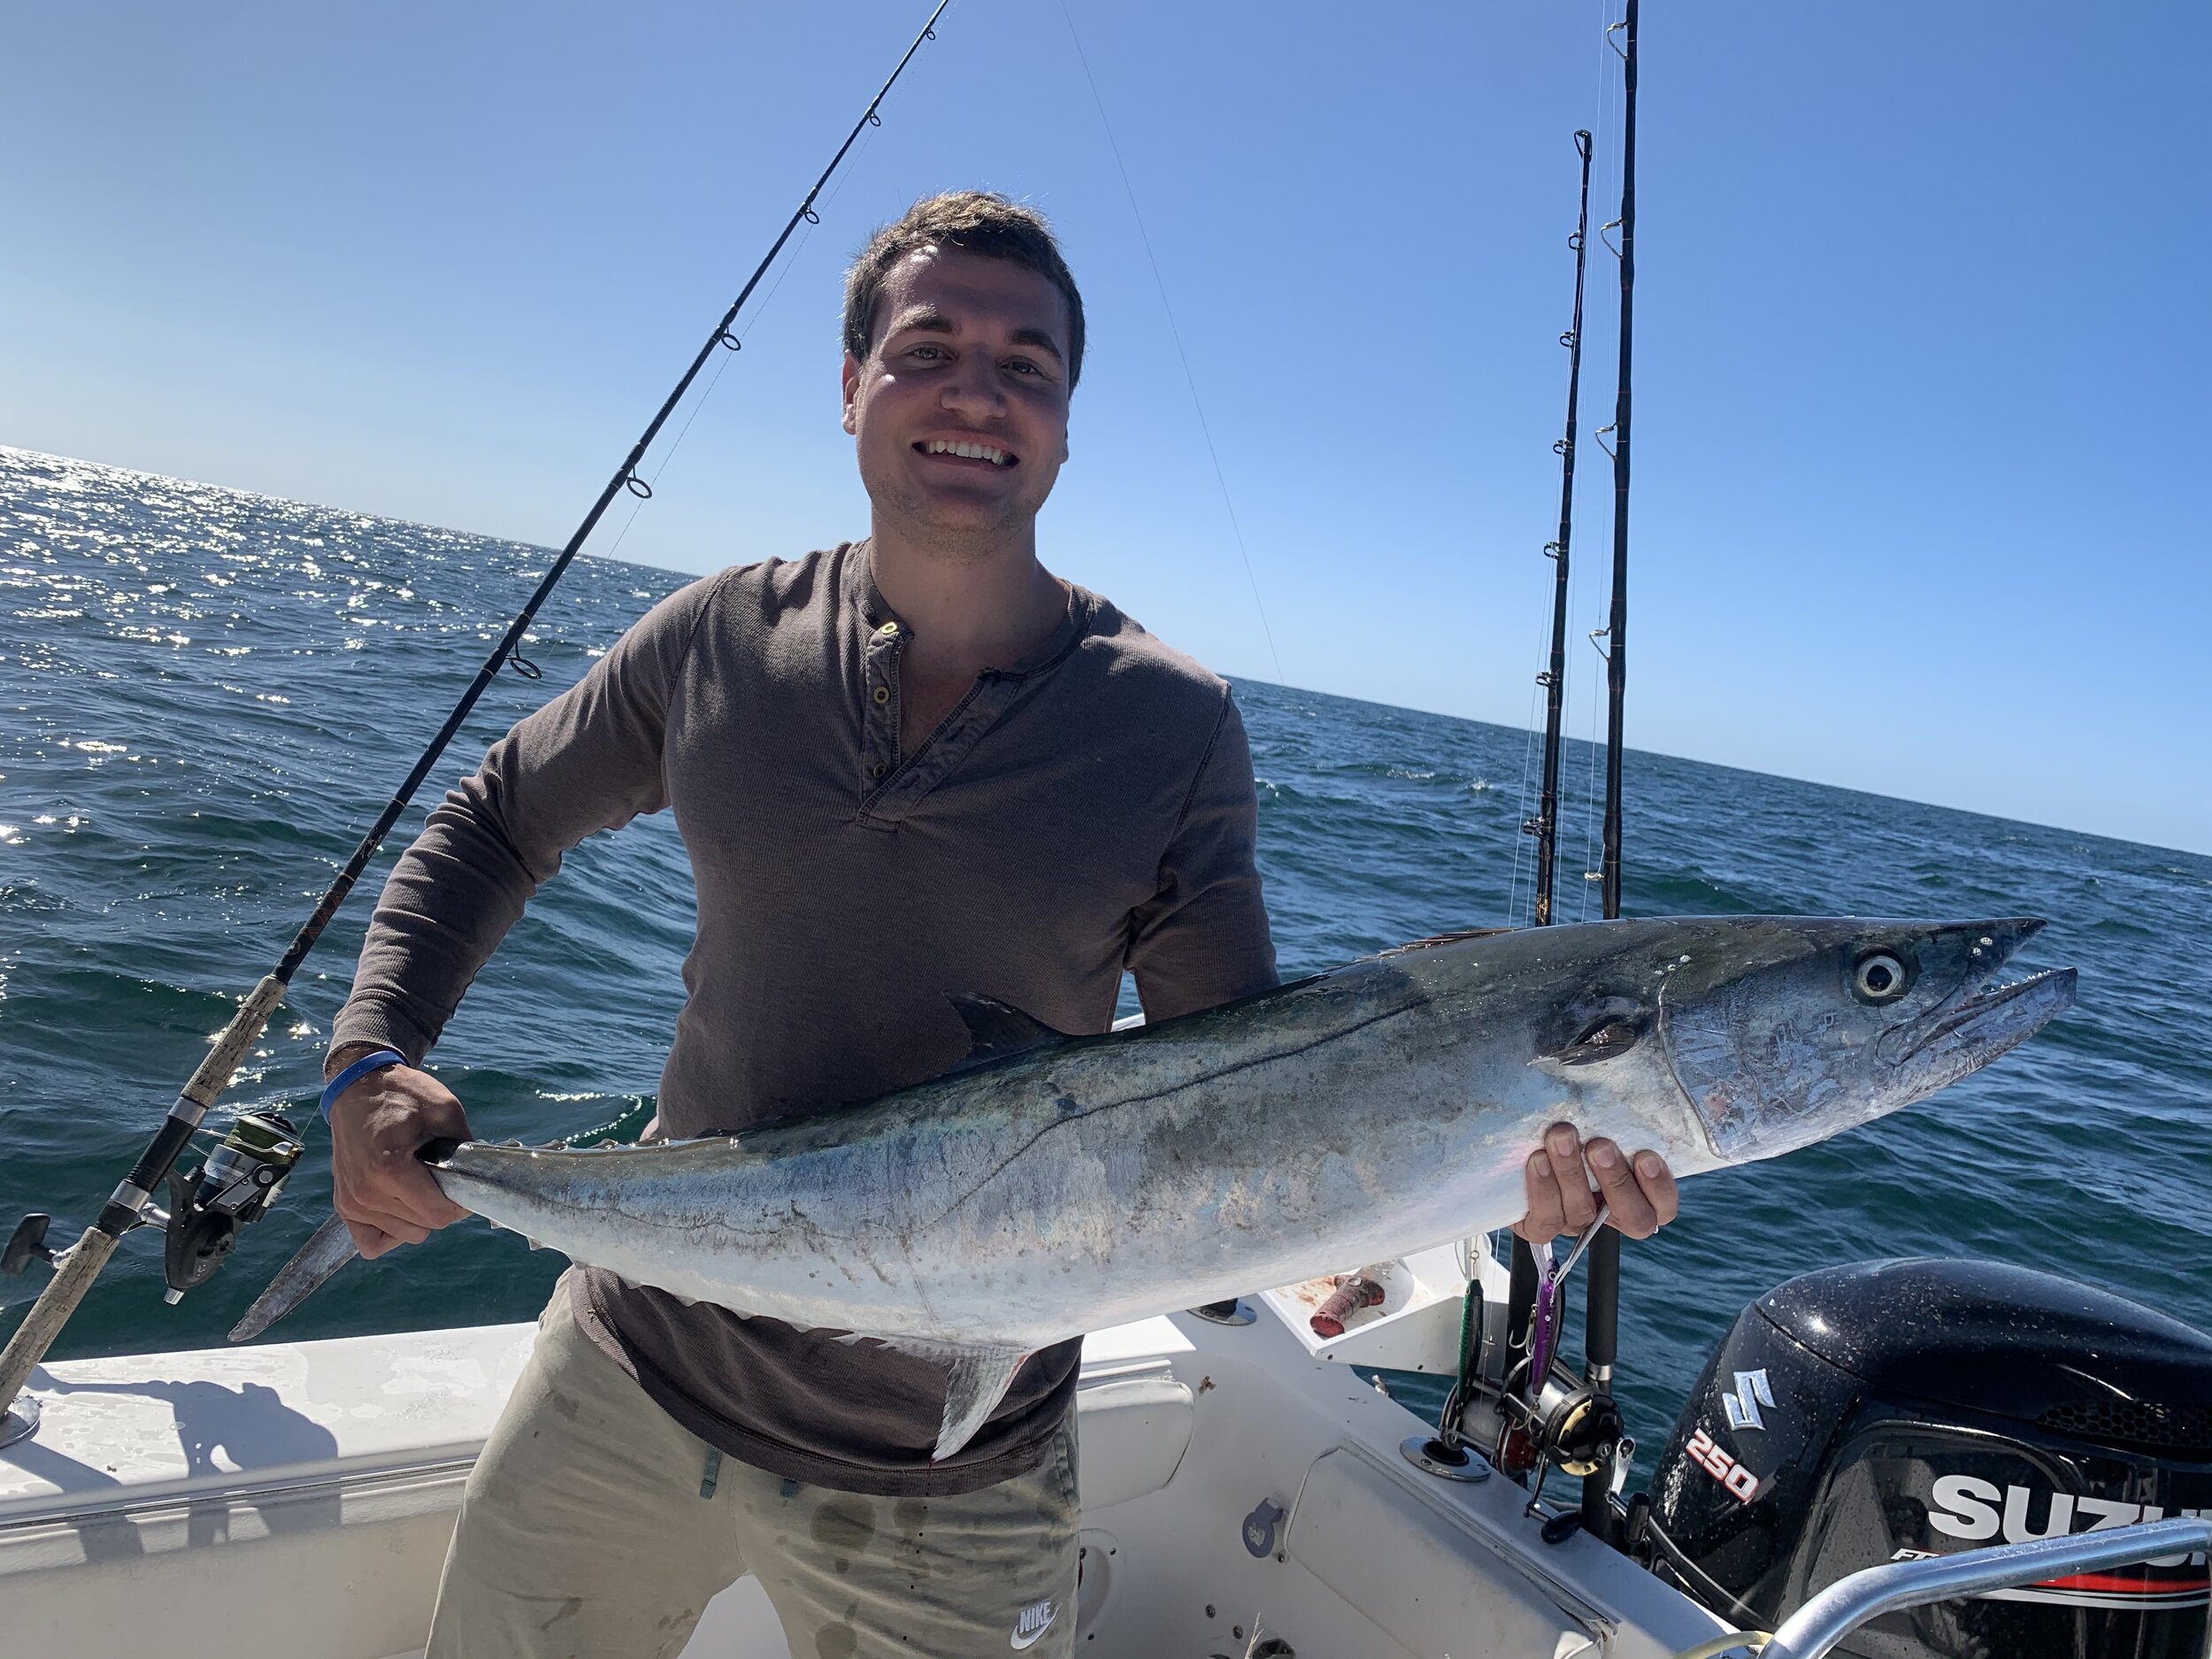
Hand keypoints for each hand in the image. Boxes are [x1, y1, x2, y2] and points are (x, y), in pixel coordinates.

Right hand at [328, 1056, 473, 1257]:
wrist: (359, 1088)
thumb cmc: (404, 1095)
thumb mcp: (446, 1110)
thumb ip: (465, 1148)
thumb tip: (478, 1180)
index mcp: (390, 1170)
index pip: (438, 1214)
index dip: (459, 1203)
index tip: (461, 1184)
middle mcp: (366, 1193)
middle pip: (424, 1227)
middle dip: (440, 1206)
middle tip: (439, 1178)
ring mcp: (351, 1203)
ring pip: (405, 1235)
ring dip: (418, 1217)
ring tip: (417, 1184)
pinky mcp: (343, 1206)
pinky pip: (371, 1243)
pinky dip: (390, 1232)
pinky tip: (400, 1207)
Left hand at [1512, 1122, 1678, 1243]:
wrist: (1512, 1145)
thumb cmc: (1567, 1125)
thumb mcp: (1594, 1119)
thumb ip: (1613, 1115)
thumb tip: (1626, 1079)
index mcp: (1634, 1193)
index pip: (1662, 1206)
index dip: (1660, 1188)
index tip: (1646, 1156)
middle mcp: (1608, 1214)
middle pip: (1633, 1219)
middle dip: (1618, 1181)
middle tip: (1599, 1146)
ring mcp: (1574, 1223)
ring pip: (1582, 1212)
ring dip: (1572, 1173)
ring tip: (1562, 1137)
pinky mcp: (1539, 1226)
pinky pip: (1545, 1220)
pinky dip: (1542, 1188)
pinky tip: (1537, 1159)